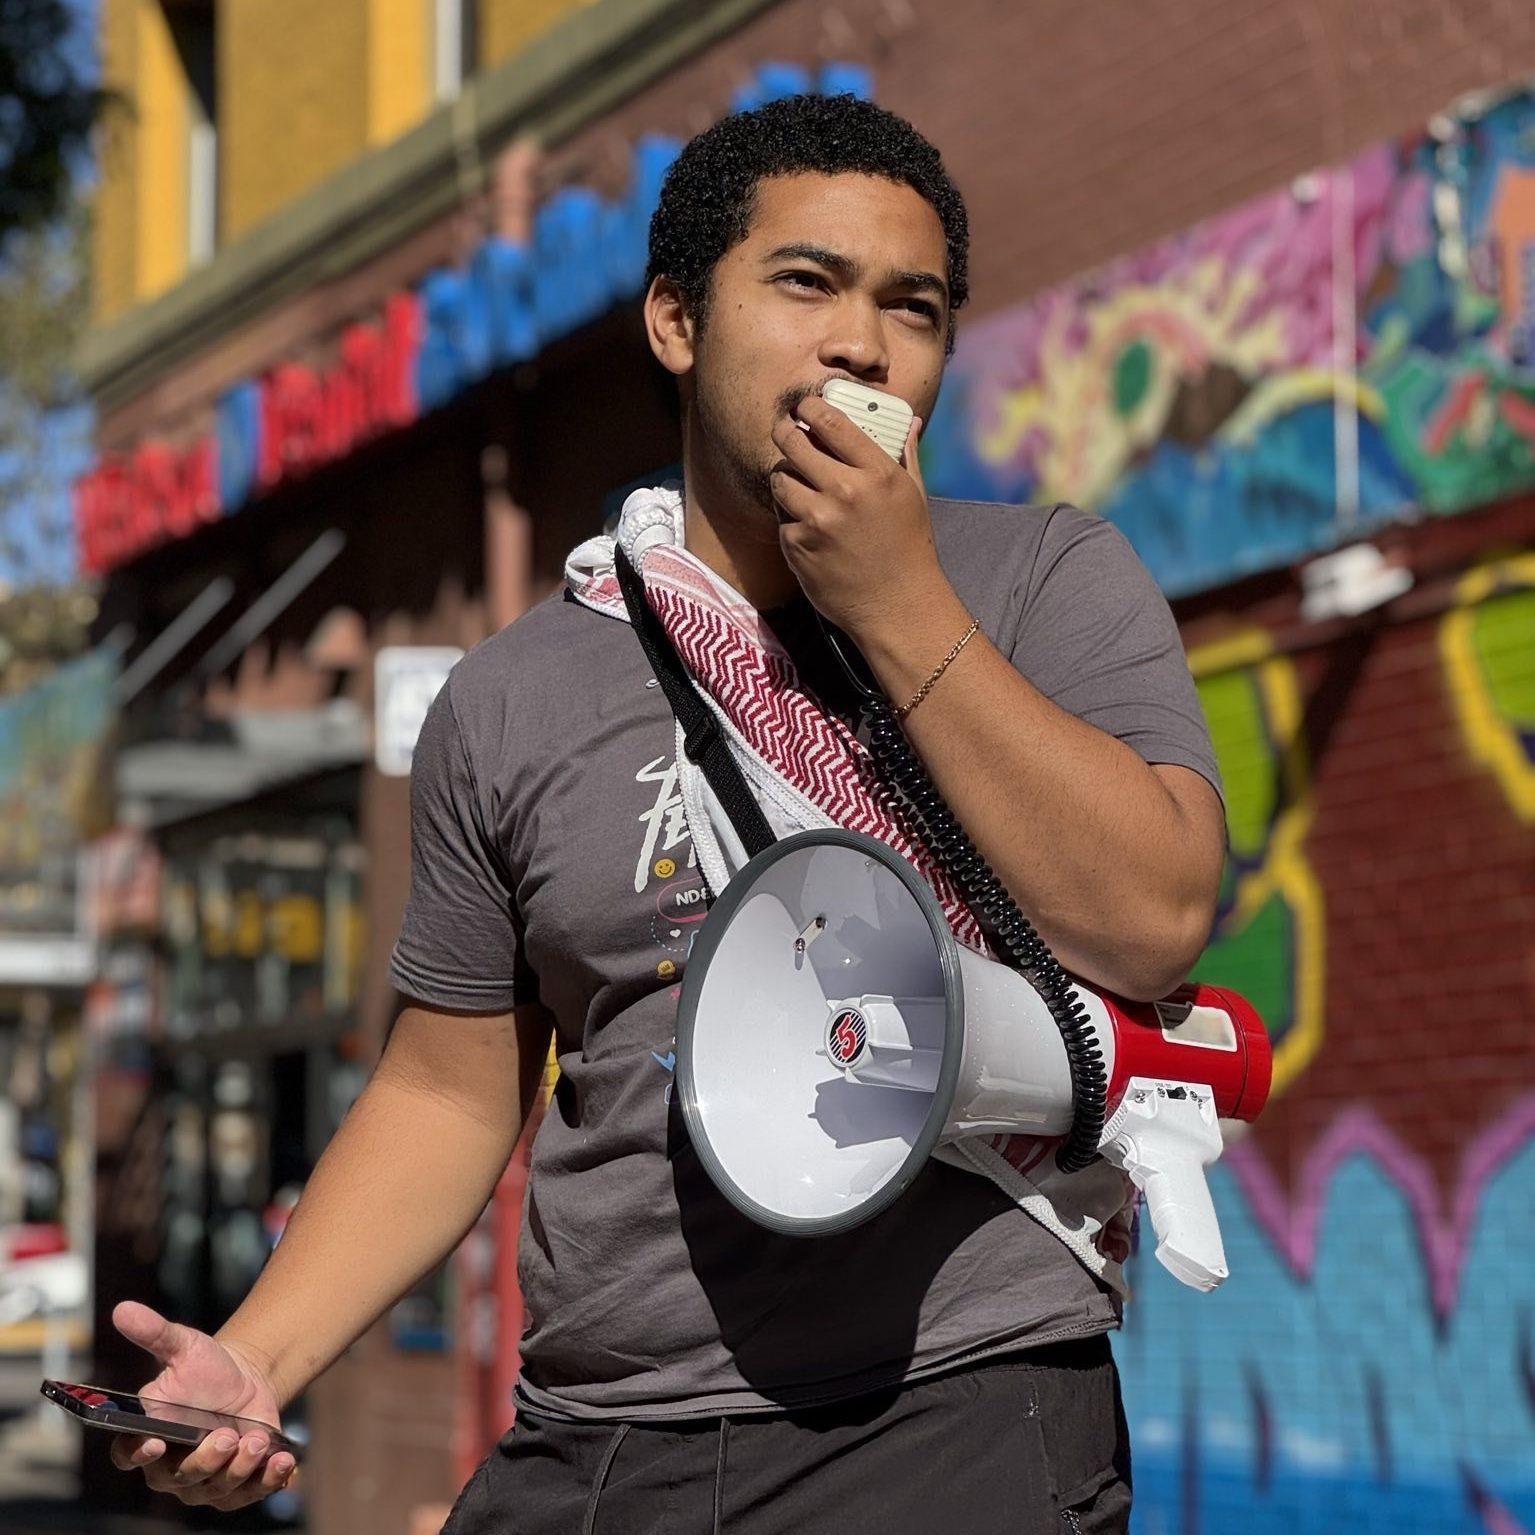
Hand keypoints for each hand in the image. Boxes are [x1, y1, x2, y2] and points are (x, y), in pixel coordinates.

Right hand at [108, 1300, 296, 1510]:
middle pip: (178, 1477)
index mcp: (147, 1435)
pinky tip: (283, 1462)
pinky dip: (267, 1481)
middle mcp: (169, 1467)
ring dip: (238, 1469)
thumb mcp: (183, 1345)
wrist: (246, 1380)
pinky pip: (248, 1494)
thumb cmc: (205, 1367)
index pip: (128, 1453)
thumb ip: (154, 1332)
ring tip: (256, 1441)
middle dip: (205, 1459)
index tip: (155, 1442)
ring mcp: (203, 1481)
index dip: (137, 1453)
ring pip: (215, 1488)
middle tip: (227, 1435)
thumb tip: (123, 1309)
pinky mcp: (236, 1485)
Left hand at [768, 394, 946, 640]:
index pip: (830, 421)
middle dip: (785, 432)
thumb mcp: (913, 496)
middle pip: (793, 443)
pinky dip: (792, 521)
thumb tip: (907, 420)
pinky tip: (812, 531)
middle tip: (785, 432)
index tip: (803, 407)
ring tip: (801, 487)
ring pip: (780, 479)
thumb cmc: (909, 548)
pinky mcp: (798, 546)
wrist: (898, 606)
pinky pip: (783, 519)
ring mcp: (818, 520)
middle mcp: (845, 491)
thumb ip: (904, 454)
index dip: (809, 407)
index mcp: (877, 473)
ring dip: (786, 479)